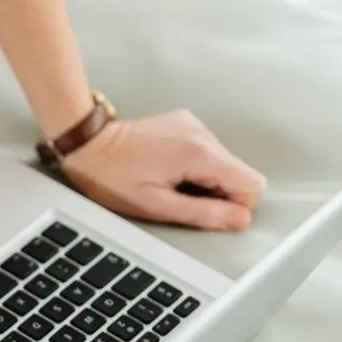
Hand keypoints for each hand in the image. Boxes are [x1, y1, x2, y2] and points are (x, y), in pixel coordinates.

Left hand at [60, 109, 266, 230]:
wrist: (89, 145)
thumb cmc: (113, 176)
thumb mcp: (158, 206)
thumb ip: (204, 214)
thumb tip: (240, 220)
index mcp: (200, 154)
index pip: (252, 185)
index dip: (233, 205)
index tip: (203, 208)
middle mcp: (203, 133)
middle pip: (239, 173)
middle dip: (216, 192)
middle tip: (179, 195)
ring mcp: (194, 124)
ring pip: (223, 163)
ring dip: (204, 178)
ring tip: (168, 180)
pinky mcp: (184, 122)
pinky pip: (206, 150)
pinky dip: (195, 164)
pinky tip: (167, 168)